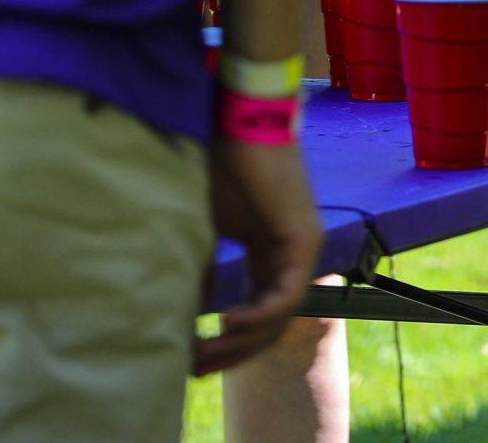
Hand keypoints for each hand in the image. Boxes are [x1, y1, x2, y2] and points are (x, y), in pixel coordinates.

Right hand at [194, 136, 323, 375]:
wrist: (243, 119)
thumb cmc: (223, 163)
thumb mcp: (207, 226)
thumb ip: (201, 265)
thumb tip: (183, 308)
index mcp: (270, 253)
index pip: (256, 314)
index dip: (225, 343)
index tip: (189, 358)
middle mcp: (292, 255)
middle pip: (269, 324)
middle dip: (230, 352)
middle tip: (193, 367)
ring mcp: (302, 248)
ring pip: (278, 316)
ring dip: (240, 341)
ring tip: (203, 351)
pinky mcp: (304, 238)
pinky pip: (285, 294)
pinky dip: (258, 315)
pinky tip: (226, 321)